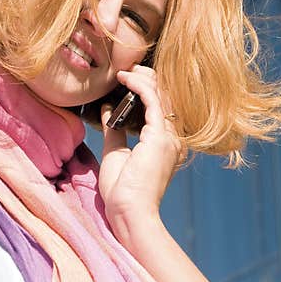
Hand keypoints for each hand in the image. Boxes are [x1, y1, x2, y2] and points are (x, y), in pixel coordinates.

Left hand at [98, 64, 183, 239]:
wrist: (129, 213)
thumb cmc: (123, 192)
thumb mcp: (116, 153)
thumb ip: (115, 130)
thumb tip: (108, 109)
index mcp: (164, 144)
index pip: (160, 109)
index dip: (147, 90)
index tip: (127, 79)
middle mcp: (172, 139)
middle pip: (165, 98)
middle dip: (147, 80)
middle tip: (128, 68)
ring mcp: (169, 137)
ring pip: (161, 95)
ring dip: (143, 78)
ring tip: (126, 69)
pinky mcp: (159, 136)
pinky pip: (152, 100)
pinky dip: (139, 86)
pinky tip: (125, 78)